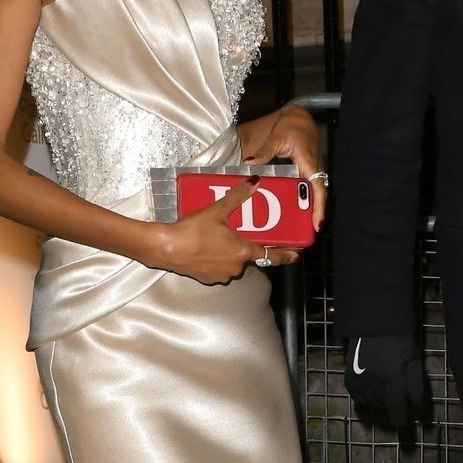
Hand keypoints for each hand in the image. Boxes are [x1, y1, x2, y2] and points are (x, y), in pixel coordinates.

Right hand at [155, 179, 299, 285]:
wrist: (166, 248)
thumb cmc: (193, 230)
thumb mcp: (217, 210)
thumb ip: (238, 197)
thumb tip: (255, 183)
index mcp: (243, 250)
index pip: (271, 256)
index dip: (285, 255)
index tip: (296, 256)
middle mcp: (236, 266)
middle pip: (248, 257)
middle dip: (244, 247)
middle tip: (236, 234)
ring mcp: (222, 275)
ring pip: (233, 263)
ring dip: (229, 254)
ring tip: (216, 239)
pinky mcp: (208, 279)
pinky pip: (219, 269)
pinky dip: (216, 260)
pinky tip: (206, 249)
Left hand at [238, 105, 327, 227]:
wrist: (300, 117)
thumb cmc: (291, 126)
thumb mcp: (276, 137)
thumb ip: (264, 152)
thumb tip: (249, 163)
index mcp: (309, 162)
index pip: (318, 189)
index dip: (319, 208)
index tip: (317, 225)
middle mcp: (314, 170)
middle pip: (317, 198)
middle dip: (313, 217)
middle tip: (304, 236)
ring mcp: (312, 171)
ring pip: (313, 195)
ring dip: (307, 211)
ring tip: (297, 230)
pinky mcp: (307, 172)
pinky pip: (307, 189)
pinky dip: (301, 201)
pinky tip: (290, 212)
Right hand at [342, 334, 430, 429]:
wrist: (374, 321)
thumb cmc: (399, 339)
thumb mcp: (414, 359)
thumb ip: (415, 382)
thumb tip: (416, 404)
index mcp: (392, 377)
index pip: (395, 406)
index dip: (398, 418)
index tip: (401, 425)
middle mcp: (373, 381)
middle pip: (381, 404)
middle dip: (389, 407)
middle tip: (394, 405)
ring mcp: (359, 377)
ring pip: (368, 401)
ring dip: (377, 402)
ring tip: (383, 396)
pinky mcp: (349, 373)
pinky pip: (355, 394)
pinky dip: (362, 397)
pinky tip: (368, 393)